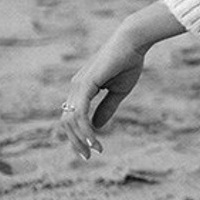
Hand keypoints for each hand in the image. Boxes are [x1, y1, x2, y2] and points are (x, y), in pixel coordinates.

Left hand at [59, 1, 183, 158]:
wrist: (133, 42)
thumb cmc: (128, 63)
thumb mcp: (118, 92)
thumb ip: (106, 108)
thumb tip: (97, 127)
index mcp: (82, 89)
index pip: (72, 117)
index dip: (78, 135)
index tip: (92, 150)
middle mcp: (75, 88)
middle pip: (66, 122)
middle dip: (76, 142)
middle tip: (90, 156)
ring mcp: (78, 86)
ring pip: (70, 120)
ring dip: (81, 138)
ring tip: (95, 150)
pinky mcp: (85, 85)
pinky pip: (80, 112)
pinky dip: (85, 128)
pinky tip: (94, 139)